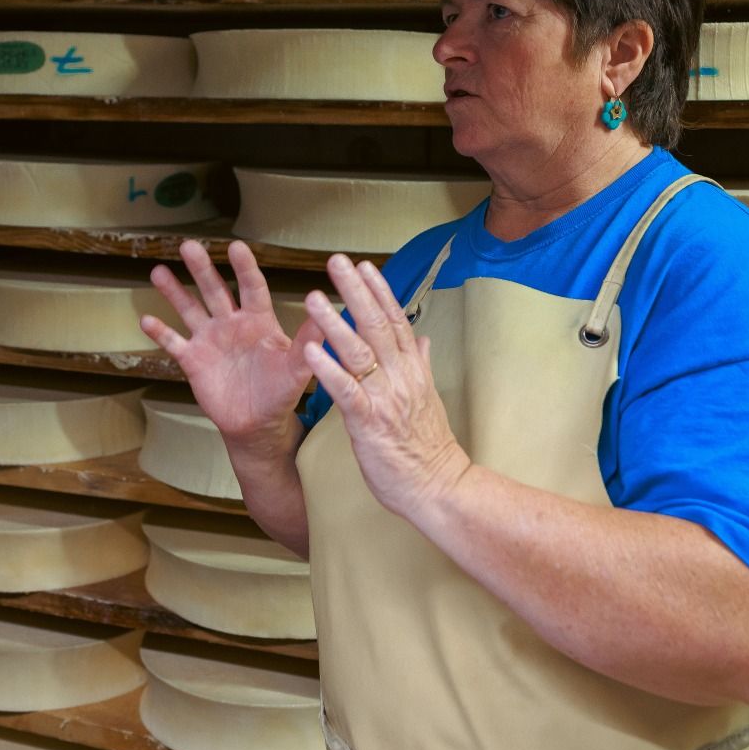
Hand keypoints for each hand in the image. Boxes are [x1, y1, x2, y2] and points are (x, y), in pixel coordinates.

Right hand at [142, 239, 318, 447]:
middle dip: (202, 268)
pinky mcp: (193, 361)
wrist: (257, 424)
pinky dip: (160, 332)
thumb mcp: (298, 367)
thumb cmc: (281, 392)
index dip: (244, 268)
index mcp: (259, 320)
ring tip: (159, 271)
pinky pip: (174, 343)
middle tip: (189, 245)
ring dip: (175, 291)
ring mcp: (210, 340)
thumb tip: (327, 308)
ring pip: (190, 309)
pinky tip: (146, 319)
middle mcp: (232, 323)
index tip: (236, 246)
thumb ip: (308, 338)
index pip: (251, 287)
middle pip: (215, 290)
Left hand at [302, 253, 470, 521]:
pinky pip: (346, 390)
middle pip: (377, 324)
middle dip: (356, 291)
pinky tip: (310, 351)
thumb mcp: (428, 398)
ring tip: (314, 297)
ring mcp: (385, 397)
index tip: (364, 265)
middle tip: (337, 262)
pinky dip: (328, 369)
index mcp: (413, 369)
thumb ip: (422, 364)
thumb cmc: (428, 447)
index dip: (380, 291)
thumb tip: (423, 338)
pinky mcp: (369, 422)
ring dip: (334, 322)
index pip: (396, 320)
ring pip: (358, 351)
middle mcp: (401, 376)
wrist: (438, 486)